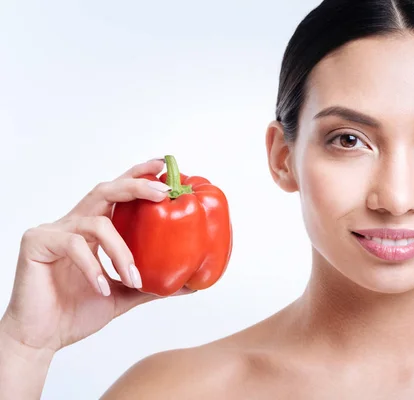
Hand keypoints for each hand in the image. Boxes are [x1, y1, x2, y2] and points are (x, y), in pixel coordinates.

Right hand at [0, 159, 194, 353]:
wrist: (43, 338)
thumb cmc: (77, 313)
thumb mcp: (125, 294)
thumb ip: (153, 285)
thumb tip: (191, 284)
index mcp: (93, 229)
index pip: (117, 194)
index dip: (138, 176)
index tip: (163, 165)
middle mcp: (74, 223)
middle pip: (106, 190)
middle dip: (137, 186)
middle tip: (164, 192)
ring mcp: (54, 231)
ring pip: (97, 223)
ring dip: (122, 250)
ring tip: (134, 278)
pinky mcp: (36, 243)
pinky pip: (74, 246)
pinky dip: (94, 268)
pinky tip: (103, 288)